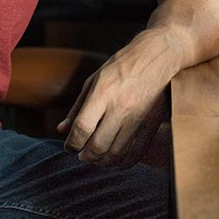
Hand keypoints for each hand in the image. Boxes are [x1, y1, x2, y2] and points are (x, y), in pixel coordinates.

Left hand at [57, 34, 170, 167]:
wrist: (156, 56)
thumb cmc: (121, 65)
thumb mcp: (94, 79)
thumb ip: (78, 106)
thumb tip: (62, 130)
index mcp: (103, 92)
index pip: (82, 127)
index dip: (72, 142)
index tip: (69, 146)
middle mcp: (120, 106)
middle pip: (98, 145)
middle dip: (86, 155)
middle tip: (81, 155)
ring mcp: (137, 117)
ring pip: (116, 152)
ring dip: (102, 161)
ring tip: (96, 158)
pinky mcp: (151, 123)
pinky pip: (137, 152)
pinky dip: (124, 163)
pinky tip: (115, 163)